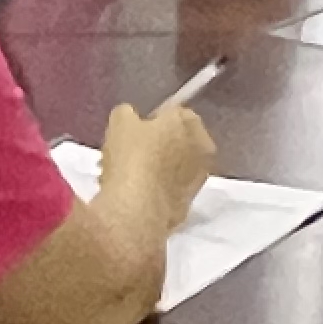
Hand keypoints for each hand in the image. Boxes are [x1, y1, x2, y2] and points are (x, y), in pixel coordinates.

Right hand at [101, 98, 215, 225]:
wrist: (139, 210)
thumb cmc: (131, 157)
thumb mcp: (120, 121)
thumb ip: (128, 114)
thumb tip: (132, 119)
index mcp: (190, 121)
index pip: (171, 113)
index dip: (150, 122)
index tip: (133, 134)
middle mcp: (203, 146)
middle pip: (175, 141)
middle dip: (155, 146)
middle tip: (129, 155)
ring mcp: (200, 177)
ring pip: (173, 166)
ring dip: (156, 168)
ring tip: (127, 178)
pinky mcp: (190, 202)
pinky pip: (171, 188)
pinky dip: (158, 189)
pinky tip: (136, 194)